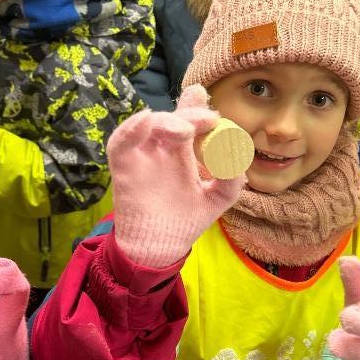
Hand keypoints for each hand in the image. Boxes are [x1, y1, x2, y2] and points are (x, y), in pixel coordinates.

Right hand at [106, 84, 243, 267]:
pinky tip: (145, 121)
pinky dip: (130, 129)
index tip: (215, 116)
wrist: (160, 249)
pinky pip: (120, 142)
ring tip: (185, 131)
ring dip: (166, 120)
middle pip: (173, 118)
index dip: (199, 110)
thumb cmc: (186, 220)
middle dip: (190, 115)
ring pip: (148, 124)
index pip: (190, 121)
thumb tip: (238, 160)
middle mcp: (161, 148)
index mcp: (183, 151)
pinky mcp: (123, 166)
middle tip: (209, 120)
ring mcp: (142, 155)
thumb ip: (231, 180)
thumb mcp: (217, 198)